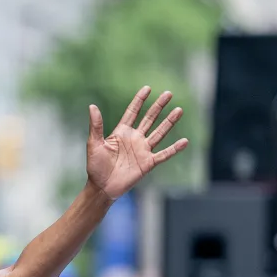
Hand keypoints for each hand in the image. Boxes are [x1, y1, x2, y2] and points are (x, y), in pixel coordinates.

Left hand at [87, 86, 188, 200]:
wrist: (102, 187)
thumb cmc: (95, 166)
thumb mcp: (94, 144)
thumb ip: (96, 126)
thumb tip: (92, 106)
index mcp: (121, 133)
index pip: (132, 112)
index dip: (139, 101)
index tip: (147, 88)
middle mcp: (134, 139)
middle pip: (149, 119)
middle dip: (158, 106)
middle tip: (169, 93)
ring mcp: (142, 150)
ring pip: (159, 133)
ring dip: (169, 122)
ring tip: (179, 110)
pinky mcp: (148, 163)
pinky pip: (164, 154)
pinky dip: (174, 149)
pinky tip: (184, 141)